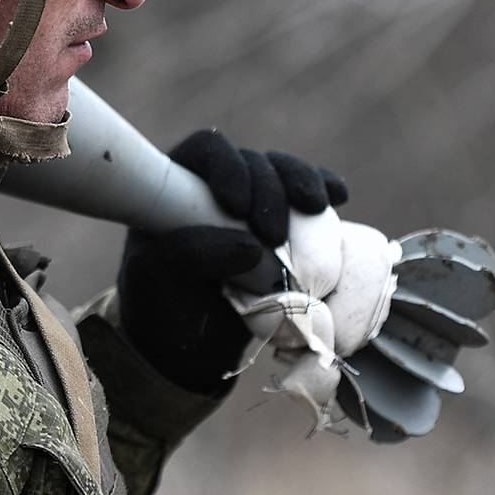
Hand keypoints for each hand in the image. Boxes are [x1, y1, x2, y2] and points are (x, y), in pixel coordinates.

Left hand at [117, 129, 347, 394]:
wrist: (192, 342)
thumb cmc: (164, 302)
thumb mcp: (156, 278)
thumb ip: (191, 255)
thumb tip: (250, 248)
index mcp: (180, 186)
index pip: (207, 152)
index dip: (227, 167)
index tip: (236, 204)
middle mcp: (221, 184)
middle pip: (255, 162)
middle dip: (270, 191)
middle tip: (273, 236)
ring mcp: (259, 200)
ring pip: (287, 173)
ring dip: (303, 185)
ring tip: (315, 208)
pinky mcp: (291, 222)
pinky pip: (313, 195)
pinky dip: (326, 189)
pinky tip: (339, 196)